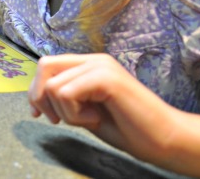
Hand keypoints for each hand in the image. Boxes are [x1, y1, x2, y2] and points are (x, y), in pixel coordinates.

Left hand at [28, 53, 179, 163]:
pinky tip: (94, 119)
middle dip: (41, 97)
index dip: (36, 90)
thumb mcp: (85, 109)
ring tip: (89, 119)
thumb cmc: (128, 127)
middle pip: (44, 66)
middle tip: (57, 120)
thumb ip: (66, 96)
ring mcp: (101, 66)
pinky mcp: (106, 78)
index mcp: (89, 64)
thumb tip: (37, 95)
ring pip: (53, 86)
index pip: (47, 65)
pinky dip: (74, 114)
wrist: (163, 139)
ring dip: (64, 112)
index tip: (41, 115)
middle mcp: (94, 60)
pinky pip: (66, 94)